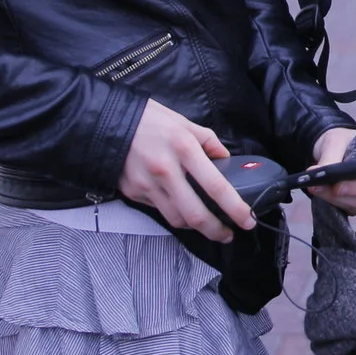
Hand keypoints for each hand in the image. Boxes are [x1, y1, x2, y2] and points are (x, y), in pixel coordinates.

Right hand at [119, 99, 252, 240]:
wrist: (108, 122)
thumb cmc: (151, 120)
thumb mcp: (185, 123)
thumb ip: (209, 142)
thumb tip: (225, 161)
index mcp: (184, 148)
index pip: (216, 186)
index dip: (235, 208)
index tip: (248, 220)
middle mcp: (166, 170)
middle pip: (196, 215)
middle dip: (216, 231)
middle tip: (228, 234)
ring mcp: (147, 185)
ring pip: (177, 219)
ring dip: (196, 227)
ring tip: (208, 225)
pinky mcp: (134, 193)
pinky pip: (159, 210)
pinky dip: (174, 213)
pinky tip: (182, 209)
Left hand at [305, 124, 355, 214]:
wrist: (331, 153)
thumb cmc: (342, 141)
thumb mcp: (334, 140)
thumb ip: (331, 155)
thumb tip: (321, 172)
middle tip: (336, 185)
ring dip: (339, 197)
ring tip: (315, 185)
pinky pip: (353, 208)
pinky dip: (333, 201)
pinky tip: (317, 191)